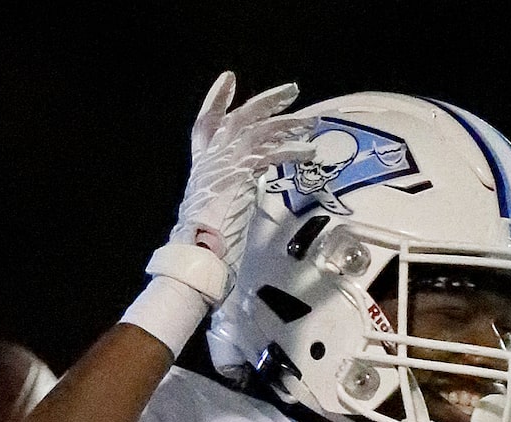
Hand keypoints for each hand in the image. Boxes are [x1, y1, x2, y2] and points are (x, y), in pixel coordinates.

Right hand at [162, 73, 311, 294]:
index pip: (205, 124)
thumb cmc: (206, 242)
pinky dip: (291, 151)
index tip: (228, 80)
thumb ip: (232, 189)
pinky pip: (271, 154)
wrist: (199, 251)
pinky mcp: (241, 172)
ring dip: (288, 123)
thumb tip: (251, 184)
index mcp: (203, 165)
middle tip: (292, 90)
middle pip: (239, 116)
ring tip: (311, 122)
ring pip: (259, 129)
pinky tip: (309, 152)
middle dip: (267, 101)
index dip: (216, 100)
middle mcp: (212, 158)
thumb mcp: (216, 207)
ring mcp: (225, 162)